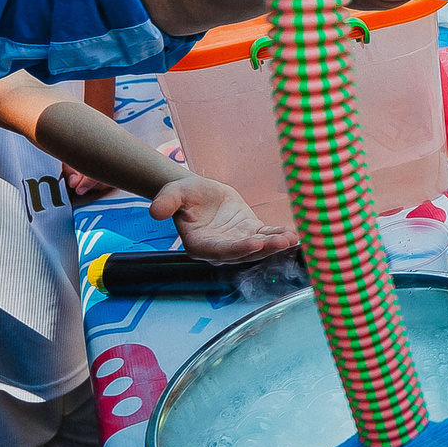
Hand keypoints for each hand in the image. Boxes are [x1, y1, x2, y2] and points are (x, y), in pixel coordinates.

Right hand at [153, 175, 296, 260]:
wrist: (196, 192)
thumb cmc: (183, 194)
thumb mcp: (173, 193)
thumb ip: (166, 202)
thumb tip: (155, 211)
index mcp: (200, 245)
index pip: (220, 251)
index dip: (238, 249)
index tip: (255, 243)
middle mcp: (220, 250)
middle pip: (243, 254)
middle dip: (263, 249)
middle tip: (281, 243)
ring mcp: (237, 243)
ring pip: (258, 248)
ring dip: (275, 245)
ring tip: (291, 238)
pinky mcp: (249, 233)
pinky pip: (265, 237)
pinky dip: (279, 235)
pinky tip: (292, 233)